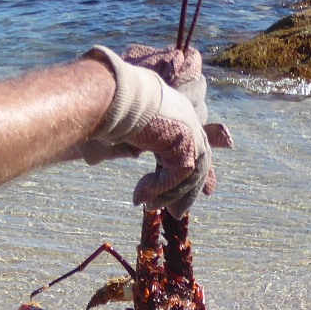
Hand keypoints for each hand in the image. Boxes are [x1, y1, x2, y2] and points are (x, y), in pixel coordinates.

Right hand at [80, 45, 232, 213]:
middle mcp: (187, 118)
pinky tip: (139, 196)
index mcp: (176, 110)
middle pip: (199, 161)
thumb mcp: (123, 129)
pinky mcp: (185, 144)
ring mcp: (190, 130)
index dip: (195, 170)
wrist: (109, 96)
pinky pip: (178, 176)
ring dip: (169, 194)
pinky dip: (159, 189)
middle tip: (178, 213)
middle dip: (189, 190)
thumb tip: (125, 155)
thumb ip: (131, 143)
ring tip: (150, 208)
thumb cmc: (105, 107)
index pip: (193, 144)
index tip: (204, 191)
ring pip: (190, 173)